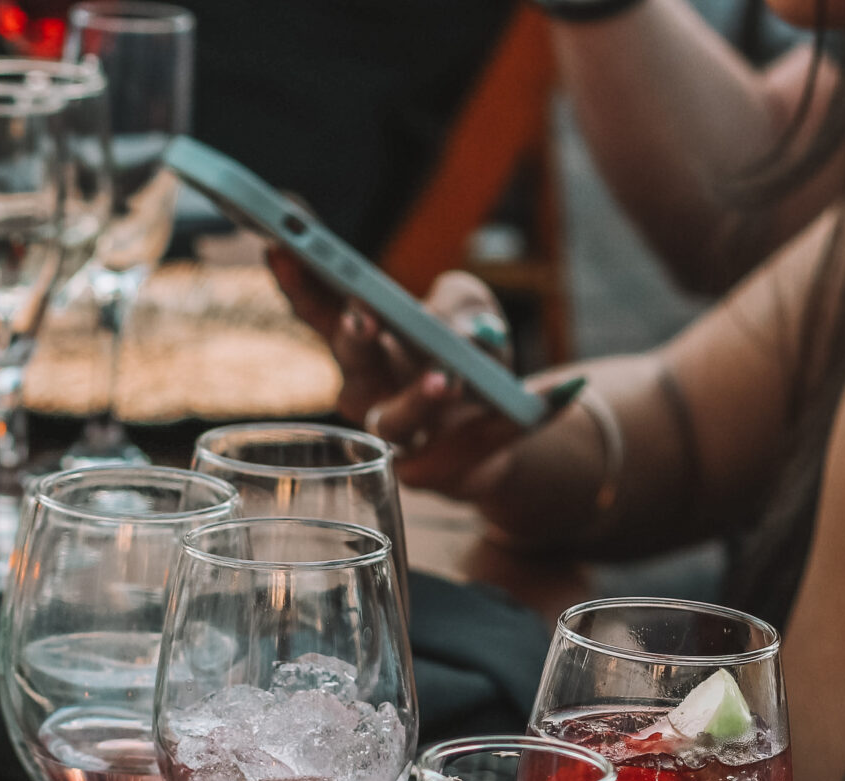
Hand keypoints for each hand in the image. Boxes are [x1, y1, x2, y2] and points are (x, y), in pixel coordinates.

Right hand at [269, 247, 554, 496]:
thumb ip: (461, 301)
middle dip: (355, 341)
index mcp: (364, 349)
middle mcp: (370, 396)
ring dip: (423, 397)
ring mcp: (403, 441)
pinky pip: (482, 444)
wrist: (504, 426)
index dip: (300, 282)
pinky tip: (564, 389)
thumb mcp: (469, 310)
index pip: (322, 313)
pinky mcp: (445, 473)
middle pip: (351, 368)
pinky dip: (524, 416)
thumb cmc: (467, 359)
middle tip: (362, 314)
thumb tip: (470, 328)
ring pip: (402, 421)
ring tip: (450, 378)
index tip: (279, 243)